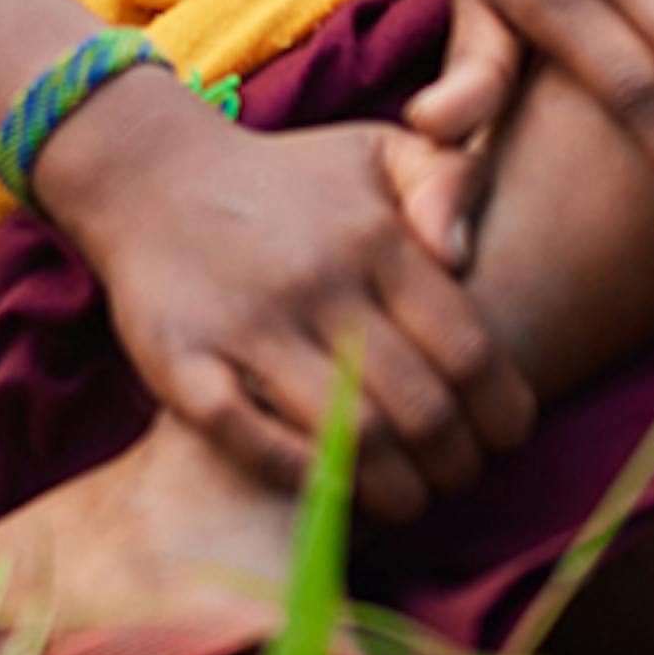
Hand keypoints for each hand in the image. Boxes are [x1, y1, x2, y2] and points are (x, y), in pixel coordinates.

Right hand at [36, 76, 536, 522]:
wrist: (150, 173)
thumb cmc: (287, 179)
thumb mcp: (377, 151)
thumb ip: (450, 180)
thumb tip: (470, 260)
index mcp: (374, 237)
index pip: (470, 351)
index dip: (501, 415)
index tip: (503, 441)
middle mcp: (316, 280)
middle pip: (420, 409)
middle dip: (456, 467)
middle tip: (457, 482)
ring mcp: (246, 325)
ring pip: (351, 437)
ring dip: (395, 492)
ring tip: (407, 503)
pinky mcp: (181, 361)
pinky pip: (252, 441)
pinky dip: (303, 479)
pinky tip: (332, 493)